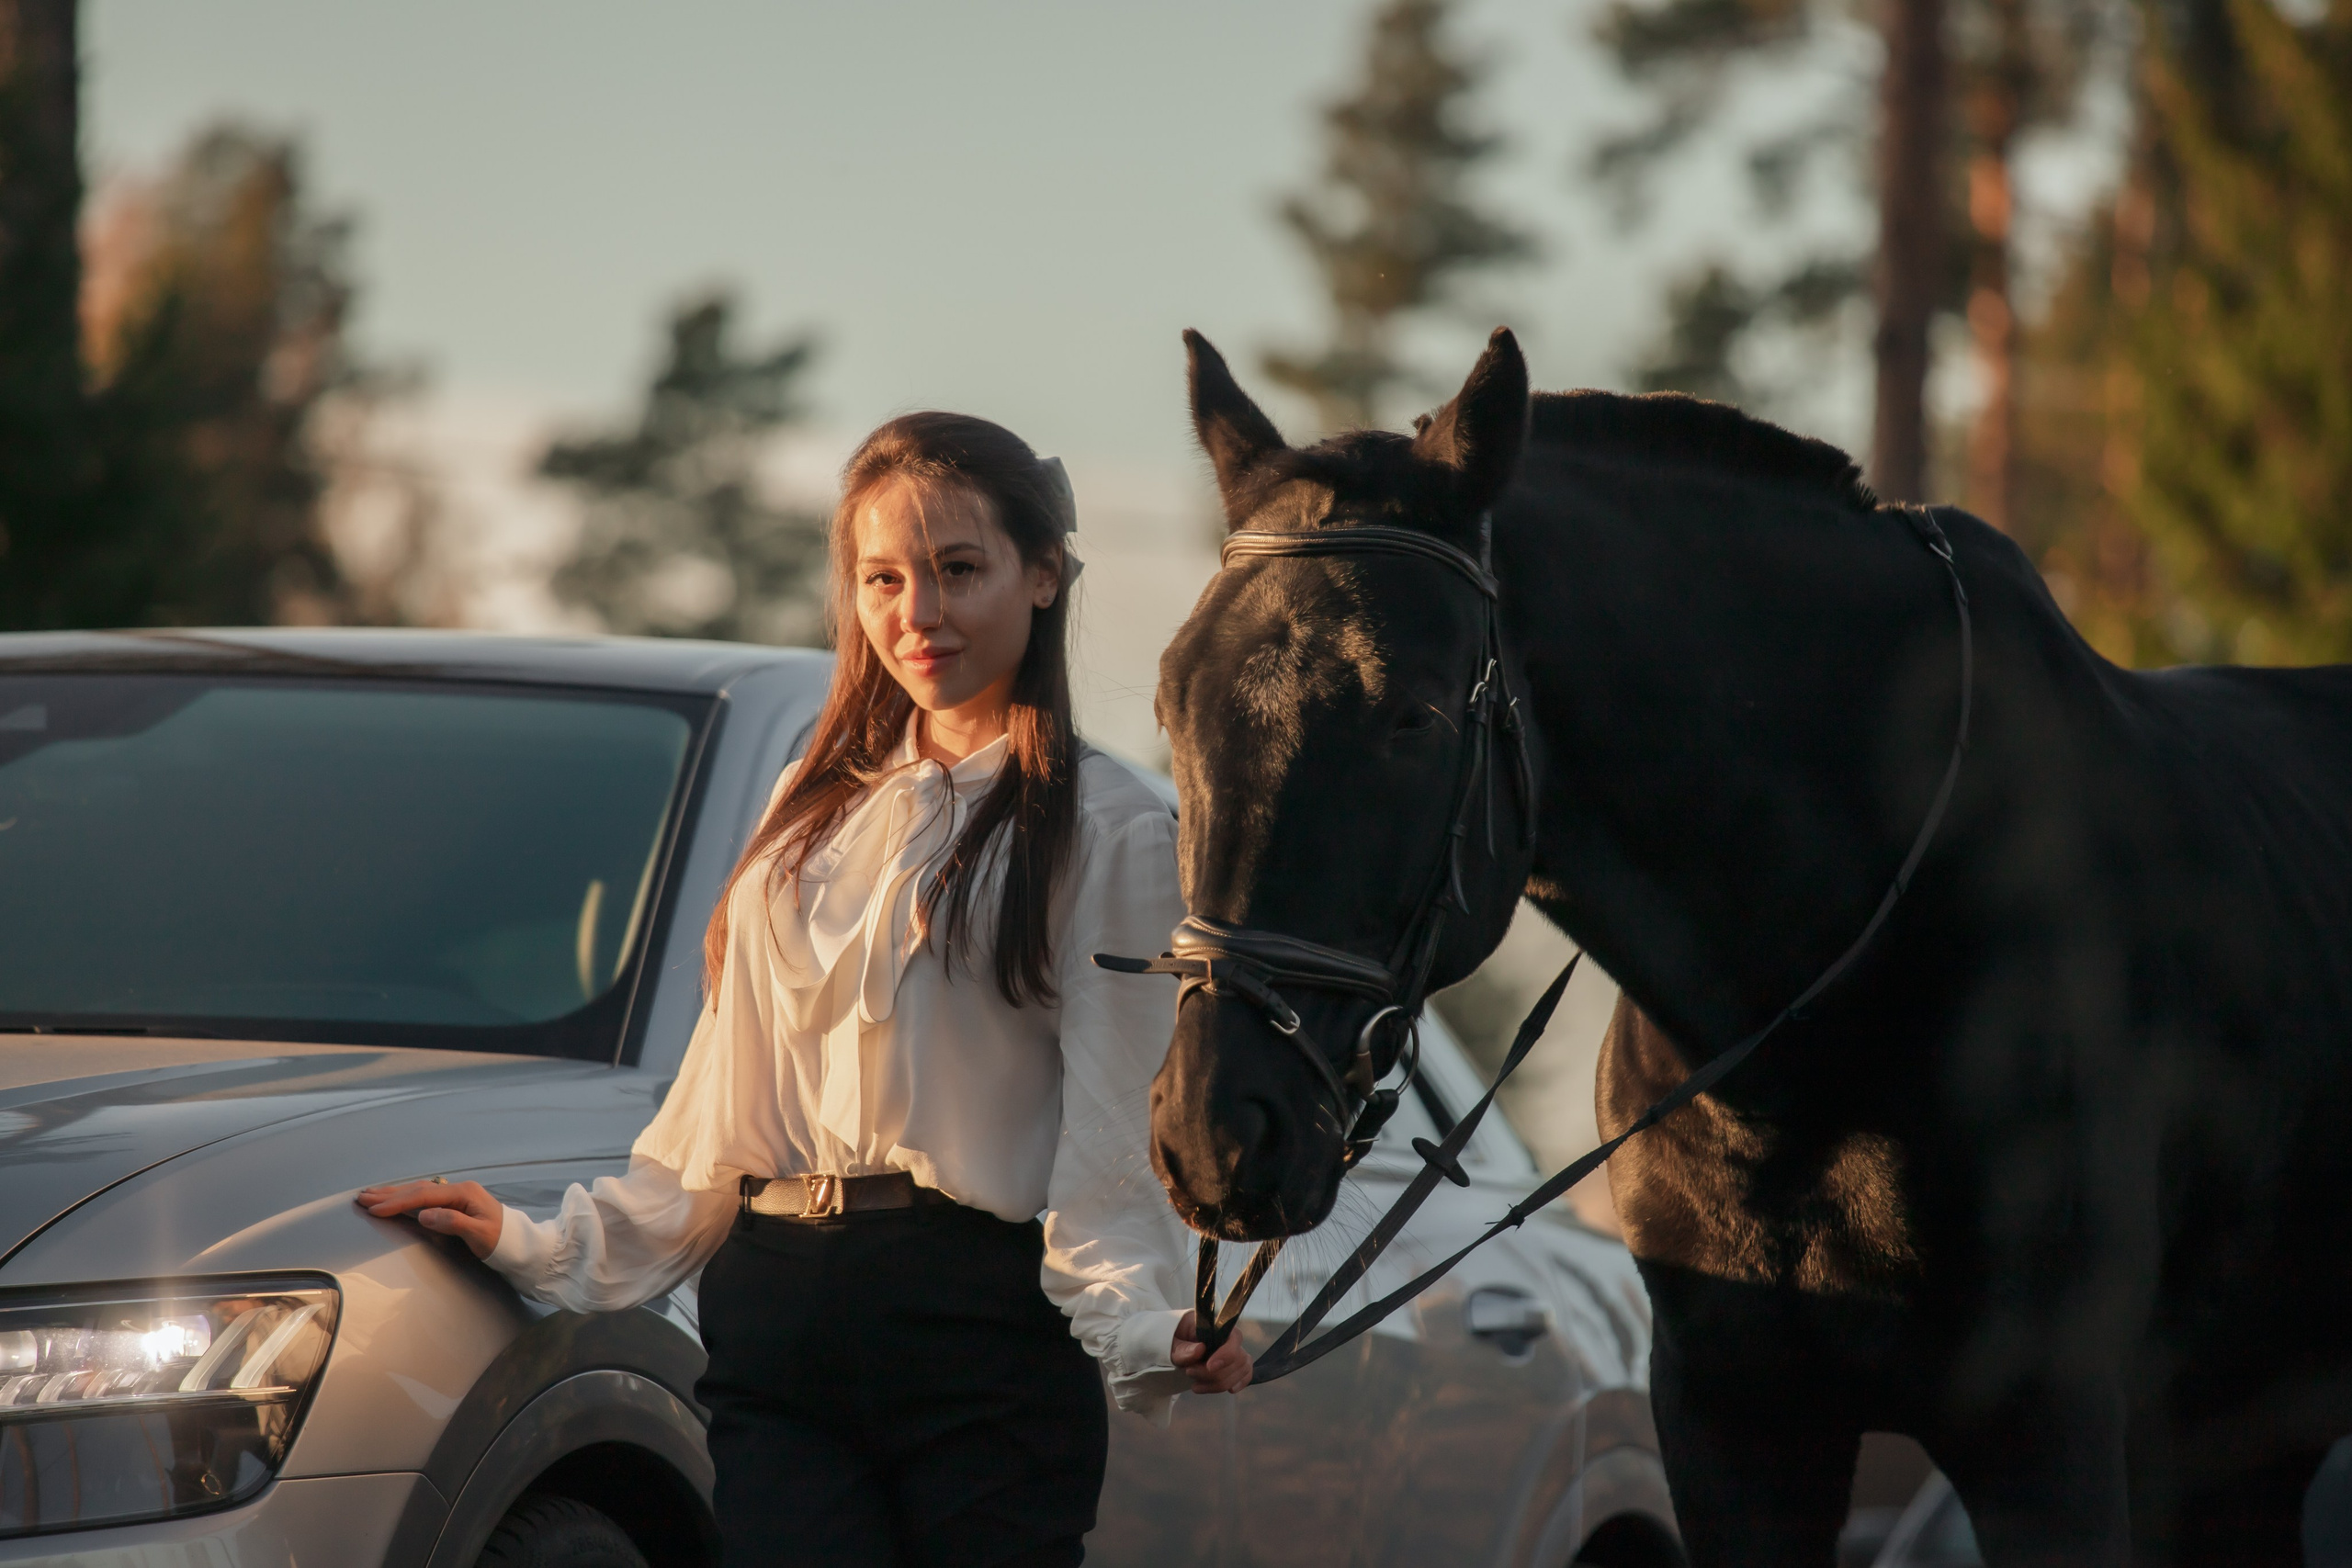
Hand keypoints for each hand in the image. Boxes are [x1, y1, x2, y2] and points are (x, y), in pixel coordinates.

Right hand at [356, 1178, 501, 1259]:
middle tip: (361, 1196)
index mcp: (463, 1193)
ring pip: (419, 1191)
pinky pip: (425, 1196)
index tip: (374, 1208)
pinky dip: (406, 1197)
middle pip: (417, 1189)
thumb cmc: (501, 1239)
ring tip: (371, 1194)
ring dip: (394, 1193)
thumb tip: (423, 1215)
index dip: (397, 1202)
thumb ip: (452, 1222)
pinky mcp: (455, 1203)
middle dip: (388, 1194)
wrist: (519, 1241)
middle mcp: (458, 1190)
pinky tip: (395, 1198)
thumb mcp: (479, 1234)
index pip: (423, 1196)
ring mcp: (456, 1195)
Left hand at [1170, 1309, 1253, 1394]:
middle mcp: (1231, 1339)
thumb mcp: (1172, 1342)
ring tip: (1195, 1385)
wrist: (1176, 1345)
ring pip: (1240, 1372)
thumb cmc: (1175, 1339)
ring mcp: (1236, 1352)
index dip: (1225, 1355)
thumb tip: (1200, 1349)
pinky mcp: (1236, 1366)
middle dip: (1212, 1374)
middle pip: (1237, 1360)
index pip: (1234, 1337)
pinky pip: (1246, 1376)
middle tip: (1189, 1372)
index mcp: (1217, 1325)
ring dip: (1217, 1384)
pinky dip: (1237, 1384)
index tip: (1209, 1367)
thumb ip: (1183, 1348)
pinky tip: (1228, 1390)